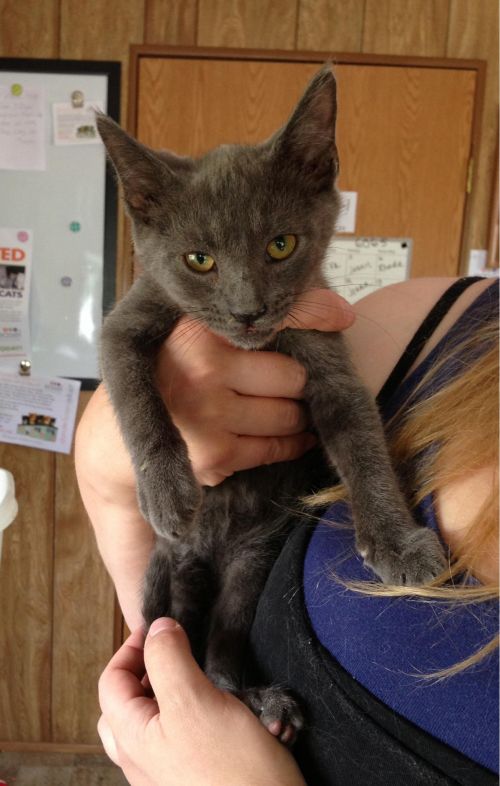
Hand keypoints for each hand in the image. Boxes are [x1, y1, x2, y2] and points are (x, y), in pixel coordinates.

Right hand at [76, 288, 352, 625]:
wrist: (116, 444)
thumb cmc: (167, 378)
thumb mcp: (194, 336)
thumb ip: (251, 316)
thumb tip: (343, 311)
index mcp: (196, 329)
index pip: (278, 318)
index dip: (315, 317)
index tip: (342, 319)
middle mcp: (201, 368)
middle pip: (294, 375)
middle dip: (294, 384)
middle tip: (279, 384)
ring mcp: (208, 414)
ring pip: (291, 413)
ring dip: (294, 415)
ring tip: (276, 408)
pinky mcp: (216, 456)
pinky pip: (278, 447)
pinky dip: (288, 443)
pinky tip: (276, 434)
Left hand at [98, 618, 306, 785]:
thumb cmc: (232, 770)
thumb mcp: (194, 701)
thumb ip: (168, 660)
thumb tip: (156, 629)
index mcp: (132, 740)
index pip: (111, 681)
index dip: (132, 647)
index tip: (162, 627)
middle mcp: (142, 760)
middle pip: (125, 704)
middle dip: (145, 672)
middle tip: (175, 653)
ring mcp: (166, 773)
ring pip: (153, 721)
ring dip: (171, 692)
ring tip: (198, 679)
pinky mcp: (193, 777)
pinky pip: (179, 738)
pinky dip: (191, 714)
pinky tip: (219, 710)